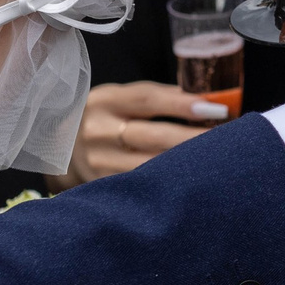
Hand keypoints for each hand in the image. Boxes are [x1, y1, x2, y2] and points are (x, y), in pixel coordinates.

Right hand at [66, 80, 228, 185]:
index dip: (183, 103)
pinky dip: (169, 184)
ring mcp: (99, 164)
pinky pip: (142, 187)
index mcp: (105, 101)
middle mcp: (99, 132)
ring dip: (186, 164)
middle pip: (154, 136)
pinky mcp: (103, 188)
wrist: (54, 145)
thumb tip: (206, 98)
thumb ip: (157, 98)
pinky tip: (193, 182)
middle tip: (230, 139)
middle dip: (194, 138)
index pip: (148, 99)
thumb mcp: (119, 97)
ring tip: (218, 161)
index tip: (218, 107)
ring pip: (150, 167)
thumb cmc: (102, 116)